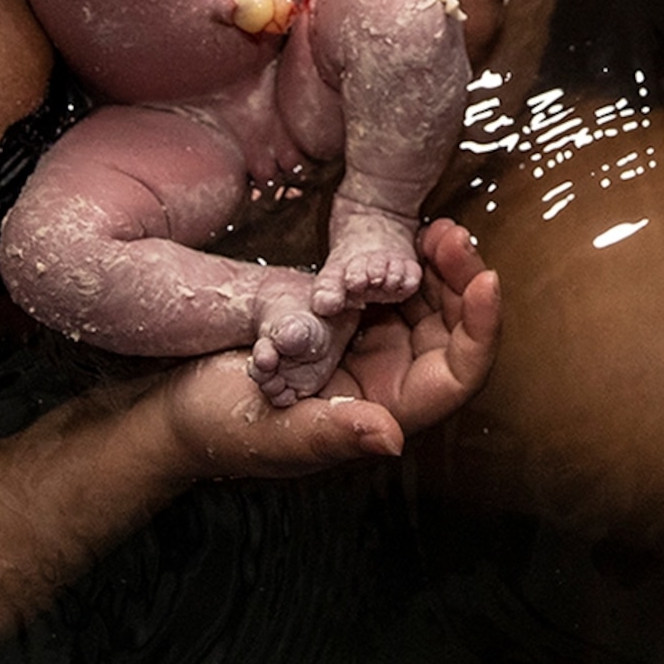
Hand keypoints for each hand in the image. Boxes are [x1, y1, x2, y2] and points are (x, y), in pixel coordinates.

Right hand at [155, 221, 499, 476]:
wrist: (175, 407)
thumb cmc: (221, 430)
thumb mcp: (276, 434)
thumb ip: (333, 433)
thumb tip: (391, 438)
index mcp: (388, 411)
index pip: (460, 374)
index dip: (482, 328)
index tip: (488, 278)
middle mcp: (389, 378)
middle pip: (452, 327)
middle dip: (460, 278)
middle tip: (450, 230)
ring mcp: (367, 344)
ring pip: (424, 301)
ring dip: (435, 263)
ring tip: (432, 225)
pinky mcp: (343, 317)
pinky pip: (386, 285)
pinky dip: (398, 258)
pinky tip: (401, 231)